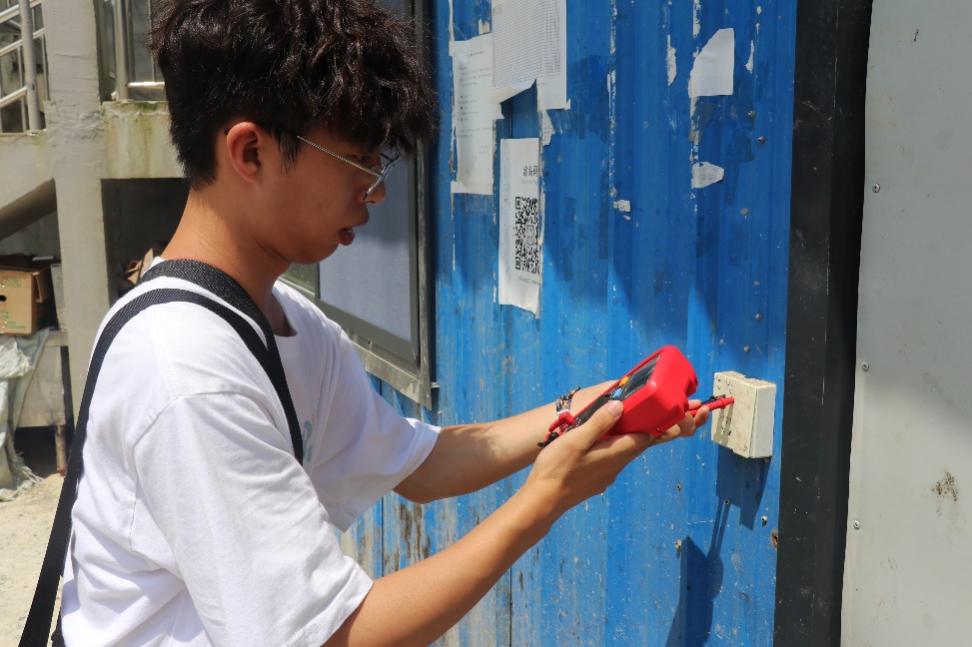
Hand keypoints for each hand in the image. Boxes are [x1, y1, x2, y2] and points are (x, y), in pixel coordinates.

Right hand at [523, 400, 709, 518]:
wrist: (543, 501)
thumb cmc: (557, 470)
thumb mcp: (576, 440)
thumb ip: (599, 423)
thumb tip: (621, 405)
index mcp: (617, 452)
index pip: (652, 434)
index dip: (672, 422)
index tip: (692, 414)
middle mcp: (619, 462)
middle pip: (651, 441)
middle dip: (673, 427)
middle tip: (695, 417)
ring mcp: (611, 470)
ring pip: (636, 447)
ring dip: (652, 433)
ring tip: (664, 420)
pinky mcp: (601, 475)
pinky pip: (622, 454)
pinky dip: (632, 441)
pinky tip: (623, 436)